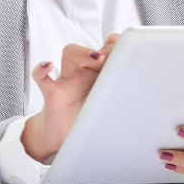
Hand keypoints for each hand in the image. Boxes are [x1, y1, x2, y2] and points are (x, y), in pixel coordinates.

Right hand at [21, 33, 119, 161]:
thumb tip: (141, 88)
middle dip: (104, 49)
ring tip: (97, 58)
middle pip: (92, 47)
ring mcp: (66, 81)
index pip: (106, 48)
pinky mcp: (51, 94)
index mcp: (97, 74)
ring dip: (83, 52)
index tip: (128, 51)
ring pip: (69, 54)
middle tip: (117, 56)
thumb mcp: (105, 104)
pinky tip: (47, 66)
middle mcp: (81, 73)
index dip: (116, 47)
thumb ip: (117, 92)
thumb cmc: (84, 117)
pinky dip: (41, 70)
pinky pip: (42, 78)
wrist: (60, 137)